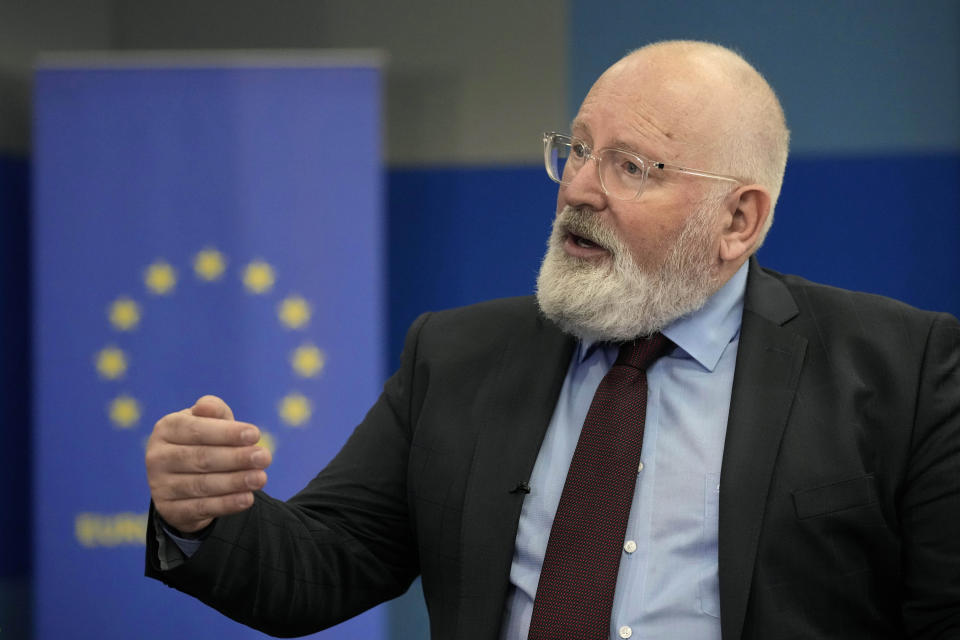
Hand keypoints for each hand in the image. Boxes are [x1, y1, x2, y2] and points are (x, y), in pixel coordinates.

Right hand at [145, 395, 271, 532]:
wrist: (183, 479)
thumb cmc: (203, 440)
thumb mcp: (209, 421)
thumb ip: (213, 410)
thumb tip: (206, 406)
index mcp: (166, 428)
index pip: (197, 430)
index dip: (227, 433)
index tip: (255, 435)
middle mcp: (157, 456)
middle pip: (201, 458)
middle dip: (236, 458)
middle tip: (264, 458)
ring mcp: (159, 485)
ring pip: (202, 485)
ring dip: (235, 482)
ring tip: (260, 478)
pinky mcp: (168, 510)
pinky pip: (200, 507)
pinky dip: (226, 504)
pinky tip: (247, 499)